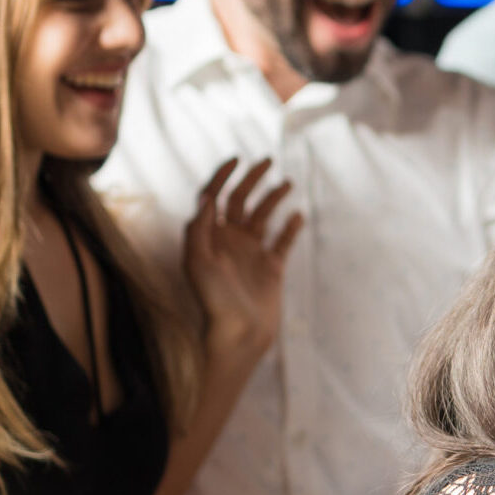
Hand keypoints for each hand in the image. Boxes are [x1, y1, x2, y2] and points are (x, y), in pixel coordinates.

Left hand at [181, 157, 299, 361]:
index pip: (213, 196)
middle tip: (268, 161)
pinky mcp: (271, 267)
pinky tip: (297, 216)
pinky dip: (290, 227)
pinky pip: (283, 240)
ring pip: (263, 215)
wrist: (237, 334)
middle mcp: (229, 240)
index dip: (222, 175)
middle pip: (240, 200)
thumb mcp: (197, 261)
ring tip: (287, 184)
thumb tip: (207, 195)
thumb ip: (199, 228)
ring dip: (274, 198)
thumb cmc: (212, 300)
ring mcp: (251, 253)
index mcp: (208, 236)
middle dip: (252, 179)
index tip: (237, 159)